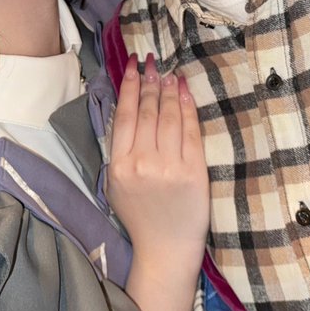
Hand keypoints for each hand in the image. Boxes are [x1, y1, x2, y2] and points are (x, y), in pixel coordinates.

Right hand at [107, 53, 208, 264]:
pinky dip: (187, 108)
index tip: (133, 66)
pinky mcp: (193, 171)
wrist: (165, 248)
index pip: (125, 115)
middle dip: (150, 82)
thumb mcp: (116, 184)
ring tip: (168, 73)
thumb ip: (120, 149)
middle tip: (152, 62)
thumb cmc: (139, 216)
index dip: (130, 86)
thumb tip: (127, 108)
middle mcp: (142, 163)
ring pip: (168, 117)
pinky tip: (184, 92)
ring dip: (168, 90)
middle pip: (147, 112)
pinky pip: (190, 132)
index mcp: (119, 166)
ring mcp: (169, 167)